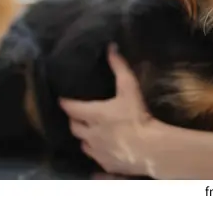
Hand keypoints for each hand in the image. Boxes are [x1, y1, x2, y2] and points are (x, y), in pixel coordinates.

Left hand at [59, 44, 167, 175]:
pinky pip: (96, 159)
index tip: (63, 99)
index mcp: (93, 114)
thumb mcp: (129, 88)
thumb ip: (119, 68)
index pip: (71, 108)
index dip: (66, 103)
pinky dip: (98, 153)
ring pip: (84, 145)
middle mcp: (90, 134)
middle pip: (74, 128)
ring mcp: (97, 151)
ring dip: (85, 138)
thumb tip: (111, 48)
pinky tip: (104, 151)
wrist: (149, 148)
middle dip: (74, 121)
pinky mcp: (106, 164)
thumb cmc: (137, 116)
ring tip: (91, 133)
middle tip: (78, 116)